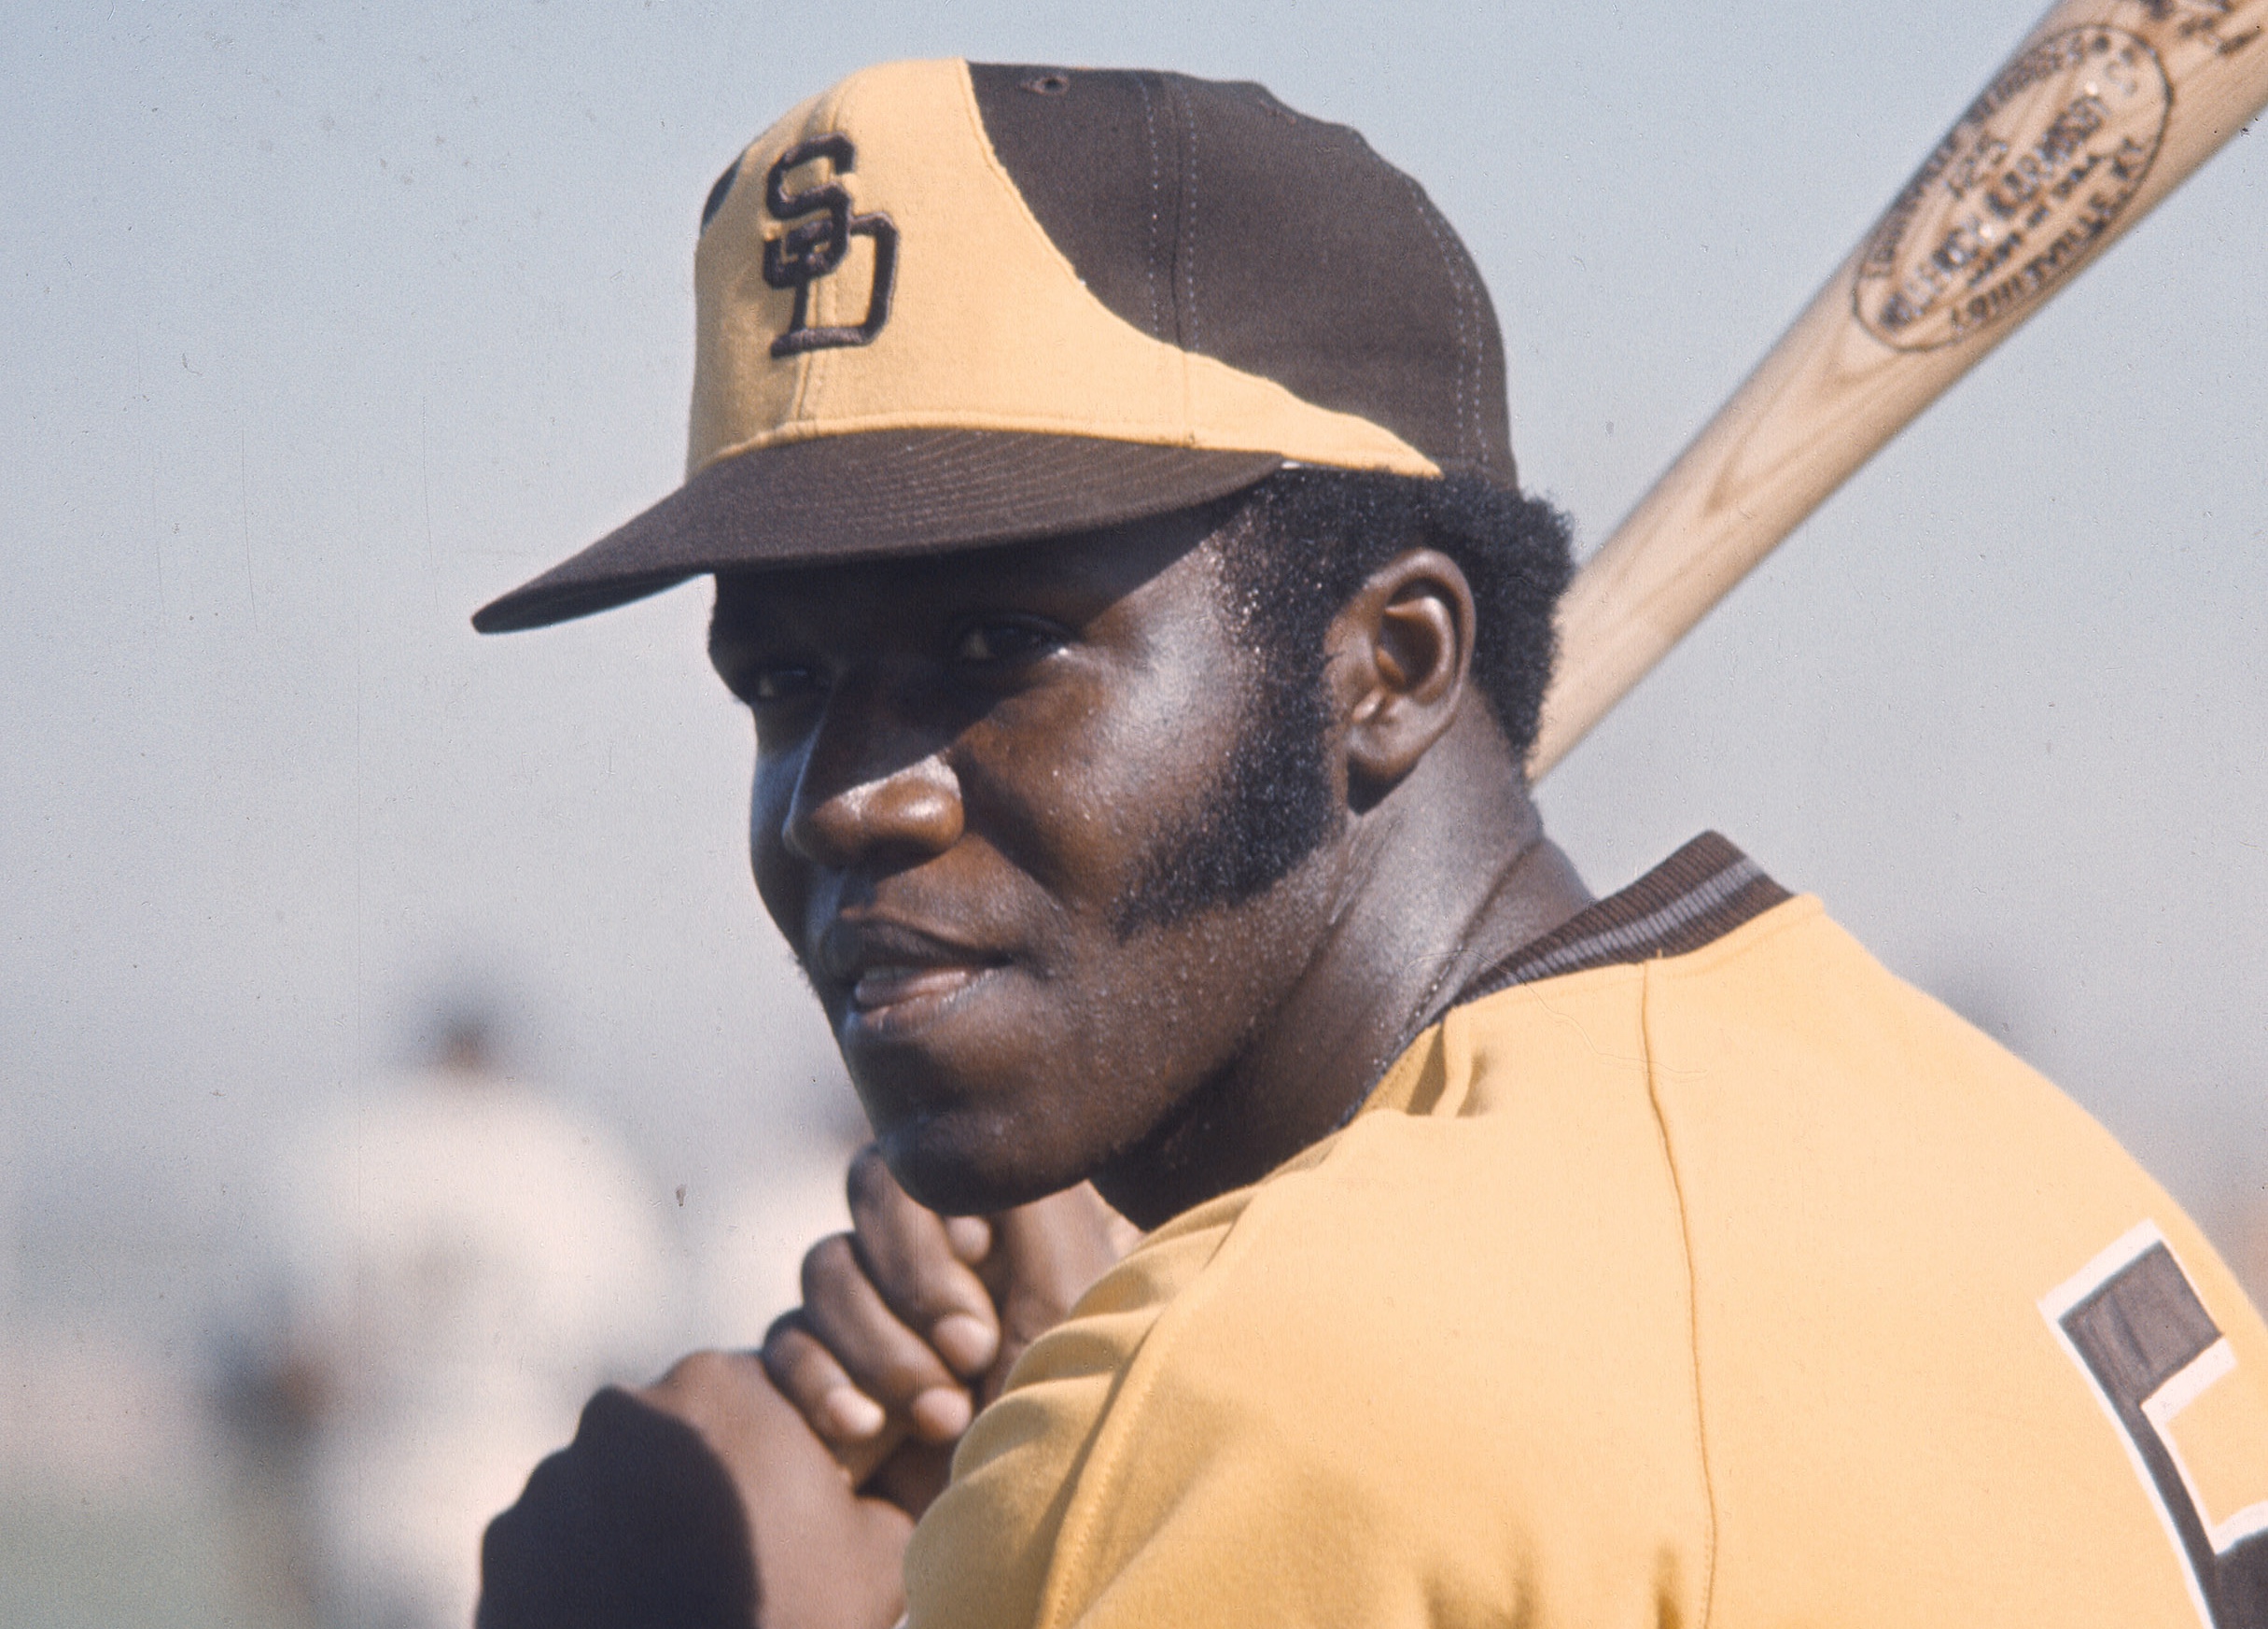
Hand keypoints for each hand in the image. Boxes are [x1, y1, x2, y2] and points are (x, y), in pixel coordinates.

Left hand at [478, 1351, 909, 1628]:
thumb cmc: (793, 1623)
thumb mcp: (880, 1548)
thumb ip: (891, 1477)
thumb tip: (904, 1453)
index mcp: (722, 1383)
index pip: (767, 1393)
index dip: (791, 1450)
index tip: (803, 1510)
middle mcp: (624, 1407)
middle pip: (684, 1435)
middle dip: (712, 1484)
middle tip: (744, 1559)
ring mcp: (553, 1476)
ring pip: (617, 1485)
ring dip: (646, 1526)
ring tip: (684, 1596)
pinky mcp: (504, 1544)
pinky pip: (560, 1542)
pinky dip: (591, 1572)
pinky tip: (632, 1615)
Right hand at [762, 1147, 1135, 1513]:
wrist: (1043, 1523)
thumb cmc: (1075, 1399)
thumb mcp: (1066, 1278)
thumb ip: (1016, 1187)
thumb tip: (952, 1135)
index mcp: (991, 1227)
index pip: (912, 1165)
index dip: (930, 1215)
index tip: (978, 1255)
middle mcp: (932, 1264)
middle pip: (861, 1205)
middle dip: (909, 1284)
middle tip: (970, 1352)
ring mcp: (876, 1323)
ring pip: (821, 1274)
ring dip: (877, 1344)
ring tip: (939, 1414)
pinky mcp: (829, 1384)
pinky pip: (785, 1348)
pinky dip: (819, 1383)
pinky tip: (863, 1432)